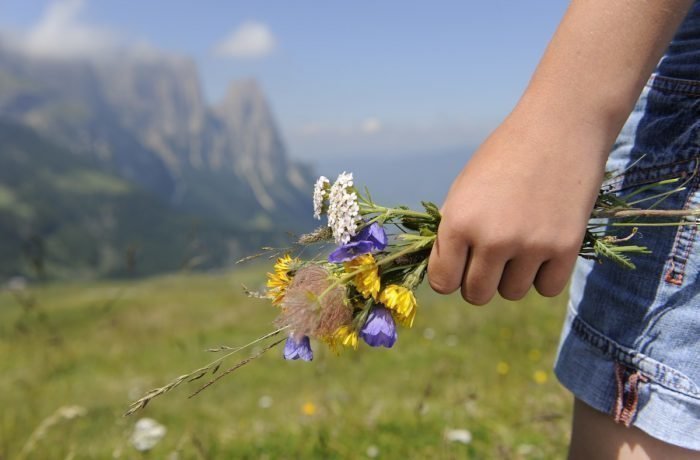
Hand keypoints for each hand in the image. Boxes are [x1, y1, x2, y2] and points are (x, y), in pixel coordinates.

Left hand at [427, 108, 606, 304]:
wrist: (559, 127)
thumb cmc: (504, 156)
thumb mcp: (464, 188)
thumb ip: (452, 232)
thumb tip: (444, 274)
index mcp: (459, 222)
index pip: (442, 283)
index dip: (449, 276)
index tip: (459, 266)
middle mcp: (492, 239)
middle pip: (476, 295)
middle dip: (479, 281)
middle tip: (490, 257)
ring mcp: (531, 246)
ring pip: (511, 293)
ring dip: (512, 277)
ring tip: (519, 244)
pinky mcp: (566, 248)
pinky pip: (546, 288)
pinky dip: (544, 275)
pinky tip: (543, 248)